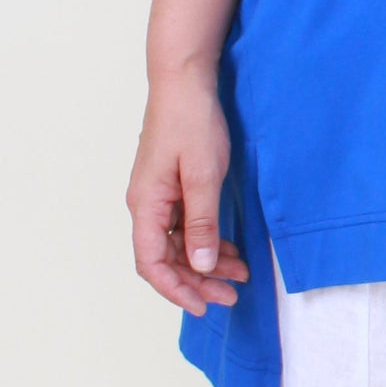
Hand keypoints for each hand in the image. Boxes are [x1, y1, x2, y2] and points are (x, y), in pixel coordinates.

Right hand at [128, 70, 249, 316]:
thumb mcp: (203, 175)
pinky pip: (186, 226)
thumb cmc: (191, 121)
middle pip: (165, 259)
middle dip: (197, 282)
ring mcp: (159, 196)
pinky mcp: (172, 187)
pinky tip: (229, 250)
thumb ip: (202, 223)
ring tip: (239, 274)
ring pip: (178, 244)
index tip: (203, 306)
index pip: (151, 264)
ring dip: (205, 263)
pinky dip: (207, 241)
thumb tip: (200, 266)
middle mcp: (146, 205)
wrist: (185, 80)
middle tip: (231, 297)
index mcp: (146, 205)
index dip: (176, 290)